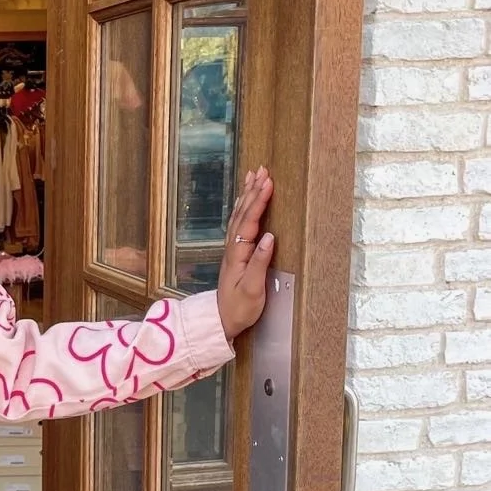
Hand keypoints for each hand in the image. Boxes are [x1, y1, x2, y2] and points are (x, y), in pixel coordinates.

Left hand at [215, 167, 274, 341]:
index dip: (258, 201)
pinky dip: (243, 208)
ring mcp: (232, 249)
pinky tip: (246, 200)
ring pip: (239, 216)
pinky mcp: (235, 253)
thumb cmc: (239, 308)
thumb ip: (260, 263)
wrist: (222, 320)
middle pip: (243, 213)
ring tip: (254, 176)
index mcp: (238, 254)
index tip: (268, 183)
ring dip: (247, 195)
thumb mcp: (253, 289)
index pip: (249, 222)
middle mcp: (232, 248)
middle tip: (262, 170)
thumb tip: (270, 237)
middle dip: (253, 191)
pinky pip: (239, 224)